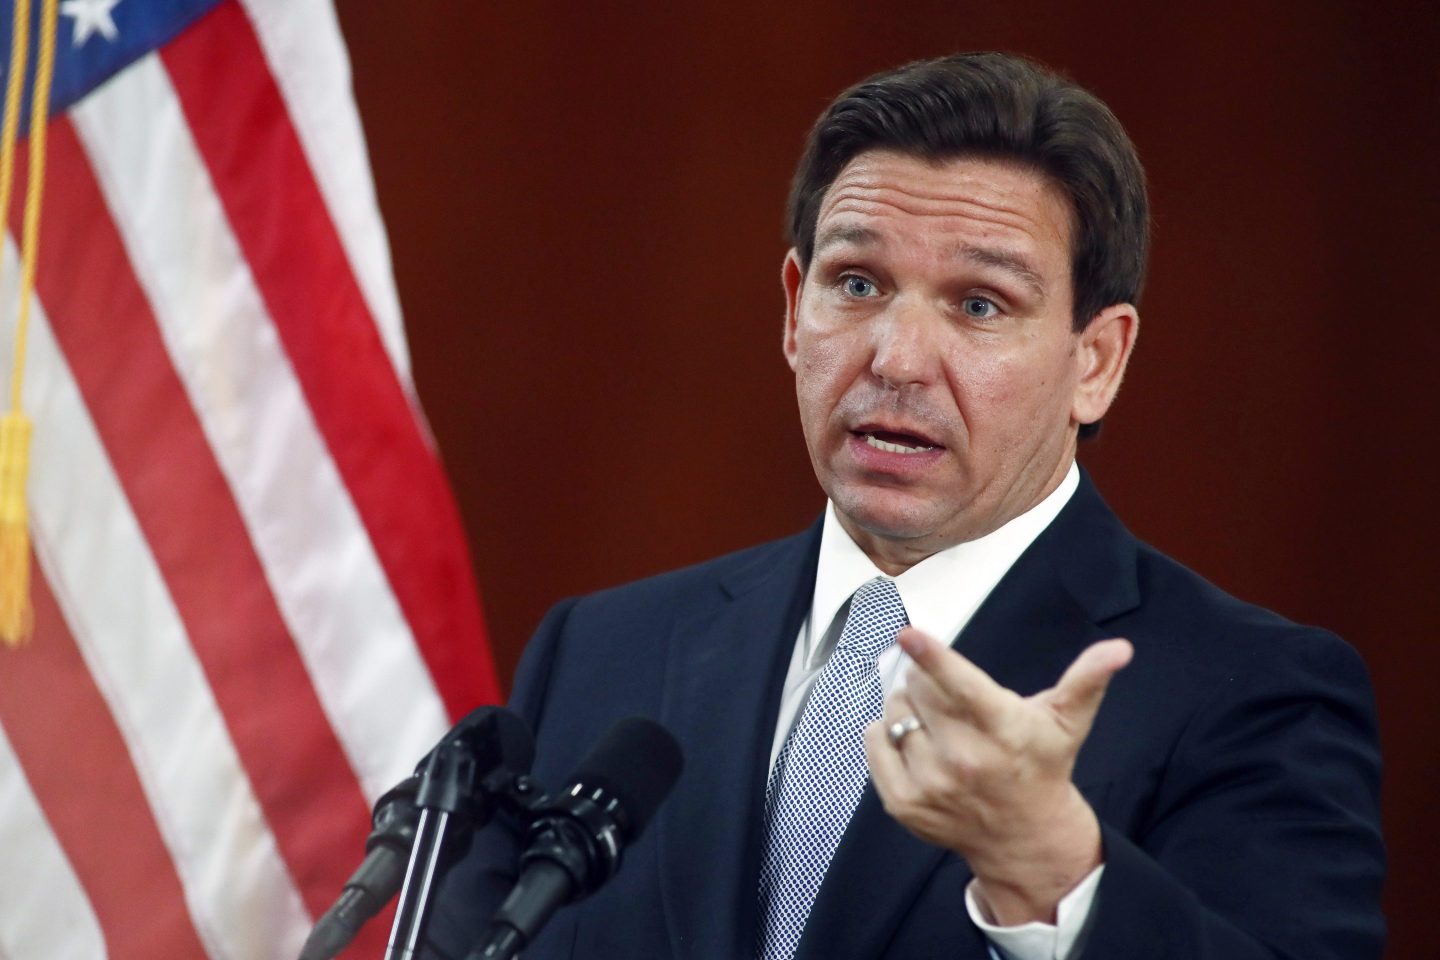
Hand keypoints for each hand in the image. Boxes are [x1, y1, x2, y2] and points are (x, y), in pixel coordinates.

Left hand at [864, 628, 1132, 924]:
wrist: (1024, 838)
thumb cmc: (1042, 766)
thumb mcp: (1067, 721)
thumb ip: (1087, 679)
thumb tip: (1120, 649)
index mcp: (1002, 730)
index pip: (961, 687)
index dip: (932, 657)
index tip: (908, 633)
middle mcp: (964, 759)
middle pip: (917, 690)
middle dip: (926, 680)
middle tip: (948, 696)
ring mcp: (930, 784)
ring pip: (894, 713)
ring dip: (907, 707)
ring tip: (937, 723)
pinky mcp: (904, 803)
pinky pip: (875, 742)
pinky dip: (885, 733)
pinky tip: (913, 740)